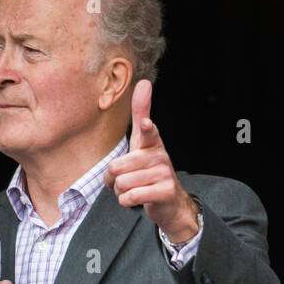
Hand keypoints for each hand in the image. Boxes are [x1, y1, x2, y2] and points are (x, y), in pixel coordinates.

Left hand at [102, 79, 199, 242]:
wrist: (169, 202)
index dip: (146, 128)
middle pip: (117, 168)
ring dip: (121, 192)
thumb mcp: (143, 141)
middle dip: (114, 180)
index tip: (147, 124)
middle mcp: (160, 156)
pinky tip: (137, 199)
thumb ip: (141, 114)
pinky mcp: (165, 192)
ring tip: (134, 189)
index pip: (148, 132)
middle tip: (127, 180)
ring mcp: (164, 174)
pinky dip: (127, 202)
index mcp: (152, 142)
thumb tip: (145, 81)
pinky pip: (131, 197)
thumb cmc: (149, 169)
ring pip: (122, 185)